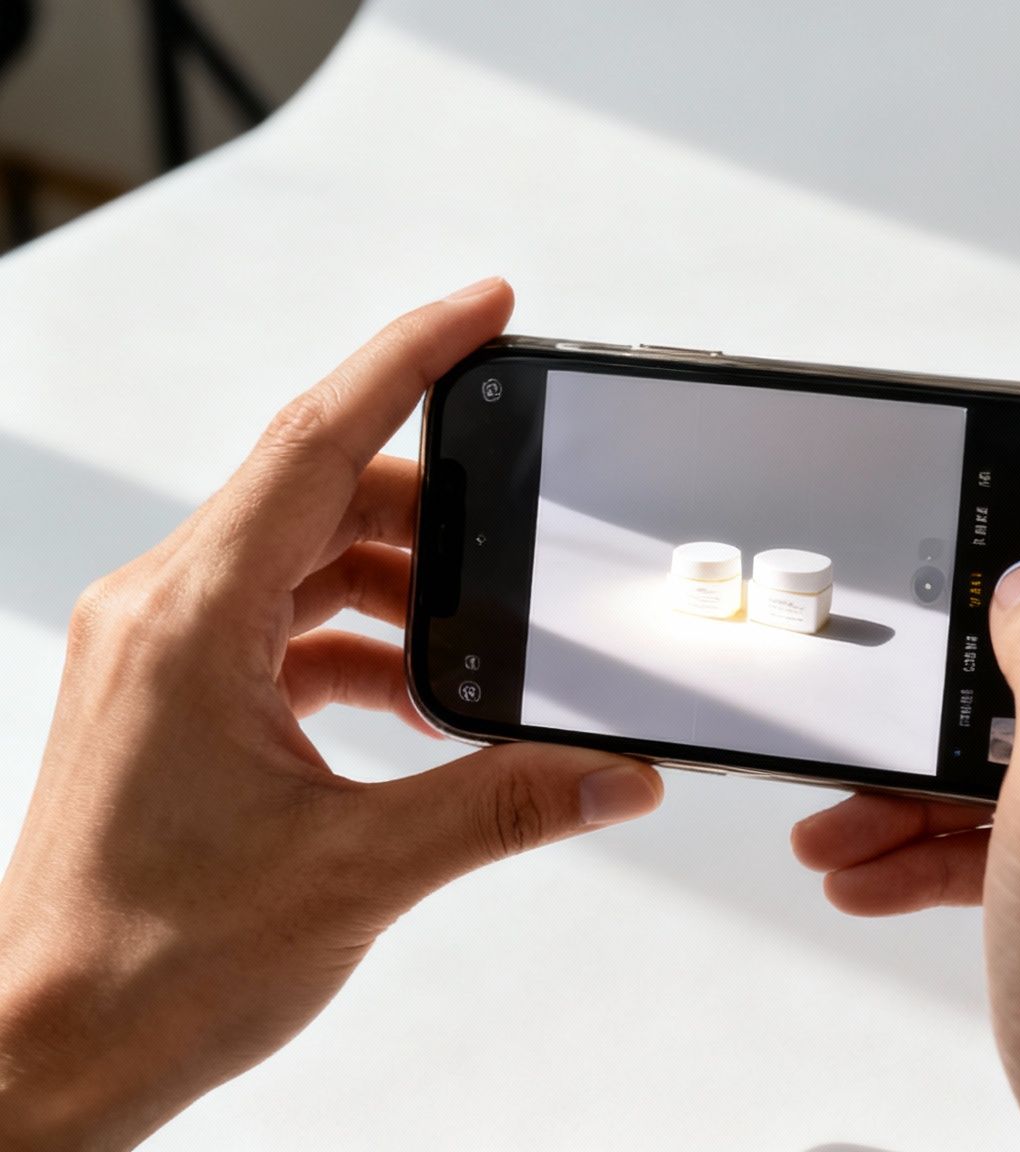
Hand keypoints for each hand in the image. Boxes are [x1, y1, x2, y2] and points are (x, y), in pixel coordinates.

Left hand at [0, 279, 663, 1149]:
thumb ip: (505, 806)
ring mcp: (159, 657)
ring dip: (400, 589)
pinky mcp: (171, 702)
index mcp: (189, 623)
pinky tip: (423, 704)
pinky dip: (362, 645)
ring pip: (302, 562)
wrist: (45, 1051)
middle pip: (319, 495)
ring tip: (483, 646)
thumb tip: (615, 772)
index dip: (409, 358)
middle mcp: (161, 616)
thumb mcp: (359, 873)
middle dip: (435, 507)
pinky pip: (283, 627)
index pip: (315, 442)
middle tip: (526, 531)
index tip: (487, 309)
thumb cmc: (148, 967)